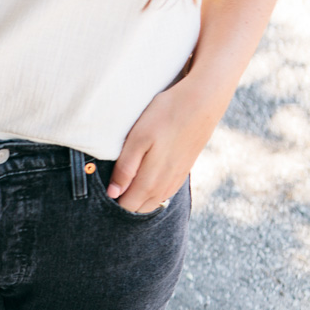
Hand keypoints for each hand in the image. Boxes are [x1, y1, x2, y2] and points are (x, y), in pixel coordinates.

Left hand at [107, 76, 226, 212]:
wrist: (203, 102)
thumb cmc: (166, 115)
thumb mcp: (138, 138)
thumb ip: (125, 169)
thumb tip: (113, 194)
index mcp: (149, 182)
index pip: (127, 206)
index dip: (115, 200)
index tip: (107, 187)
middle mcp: (164, 188)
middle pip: (139, 208)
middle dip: (126, 202)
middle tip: (116, 183)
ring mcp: (175, 181)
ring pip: (153, 203)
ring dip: (139, 198)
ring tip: (129, 181)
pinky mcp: (183, 173)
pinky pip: (165, 193)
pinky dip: (153, 192)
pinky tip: (147, 178)